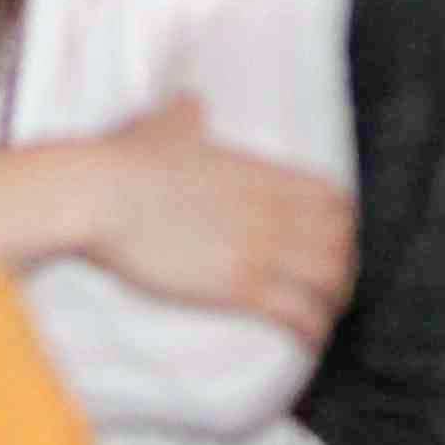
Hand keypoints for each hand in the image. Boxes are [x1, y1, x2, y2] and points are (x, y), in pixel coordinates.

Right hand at [64, 92, 352, 344]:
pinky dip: (311, 332)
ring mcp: (260, 249)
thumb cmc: (127, 162)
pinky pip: (299, 314)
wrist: (101, 196)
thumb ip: (187, 115)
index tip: (333, 243)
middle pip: (342, 243)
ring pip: (330, 281)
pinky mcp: (240, 286)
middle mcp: (272, 210)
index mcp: (262, 174)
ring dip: (331, 303)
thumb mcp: (167, 126)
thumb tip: (190, 102)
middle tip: (329, 289)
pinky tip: (308, 342)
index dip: (343, 225)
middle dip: (343, 269)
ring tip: (322, 320)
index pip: (336, 199)